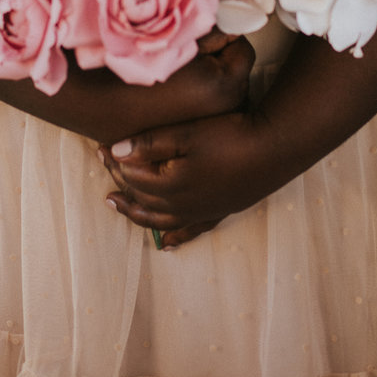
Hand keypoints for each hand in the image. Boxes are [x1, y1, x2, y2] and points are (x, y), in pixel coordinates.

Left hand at [99, 107, 275, 246]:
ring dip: (135, 212)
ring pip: (159, 219)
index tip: (101, 146)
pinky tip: (167, 243)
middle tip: (104, 164)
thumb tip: (115, 150)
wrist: (274, 149)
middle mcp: (182, 206)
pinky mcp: (219, 212)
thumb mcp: (186, 133)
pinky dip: (176, 237)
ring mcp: (201, 212)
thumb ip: (149, 143)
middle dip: (120, 181)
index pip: (132, 177)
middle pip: (142, 197)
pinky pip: (190, 231)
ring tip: (116, 204)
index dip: (114, 162)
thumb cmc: (229, 136)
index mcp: (170, 185)